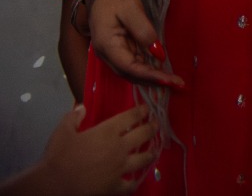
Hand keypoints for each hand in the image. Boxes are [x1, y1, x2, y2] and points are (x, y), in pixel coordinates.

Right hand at [22, 103, 156, 195]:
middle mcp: (119, 148)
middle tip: (155, 124)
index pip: (132, 117)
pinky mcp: (115, 186)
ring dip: (150, 153)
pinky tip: (135, 179)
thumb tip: (82, 108)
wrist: (52, 185)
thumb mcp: (62, 131)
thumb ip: (74, 117)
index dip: (141, 111)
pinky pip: (131, 184)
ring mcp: (120, 168)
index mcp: (108, 132)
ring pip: (144, 158)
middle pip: (144, 134)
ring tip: (153, 150)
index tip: (146, 109)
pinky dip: (135, 181)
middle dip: (152, 127)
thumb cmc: (57, 157)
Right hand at [86, 0, 182, 88]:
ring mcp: (113, 53)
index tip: (170, 80)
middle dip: (154, 81)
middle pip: (132, 74)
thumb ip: (144, 31)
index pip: (131, 67)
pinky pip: (134, 63)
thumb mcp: (131, 9)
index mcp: (107, 46)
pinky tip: (162, 71)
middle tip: (178, 84)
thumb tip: (157, 52)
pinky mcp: (119, 49)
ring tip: (173, 81)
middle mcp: (108, 54)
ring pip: (133, 71)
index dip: (151, 76)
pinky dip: (148, 69)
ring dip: (152, 77)